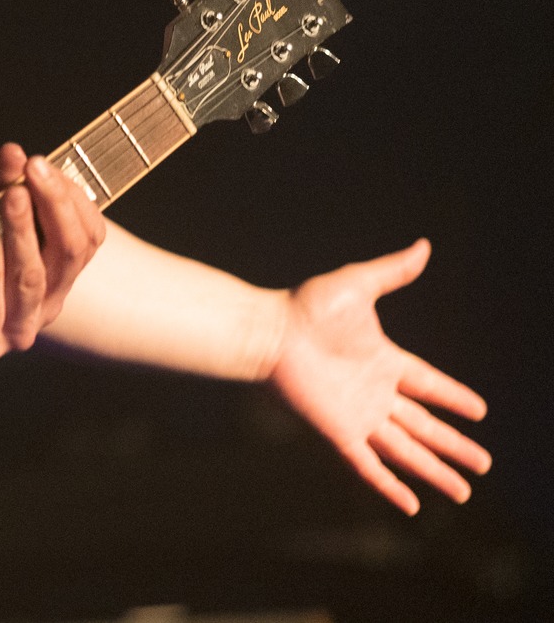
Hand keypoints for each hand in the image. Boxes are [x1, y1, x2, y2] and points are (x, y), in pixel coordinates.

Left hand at [0, 143, 105, 359]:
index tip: (42, 164)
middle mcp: (50, 303)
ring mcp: (20, 328)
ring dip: (23, 232)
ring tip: (12, 196)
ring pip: (32, 277)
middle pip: (70, 252)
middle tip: (33, 169)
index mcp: (61, 275)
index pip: (89, 237)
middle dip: (54, 205)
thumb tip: (14, 151)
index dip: (72, 198)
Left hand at [269, 239, 490, 513]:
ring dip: (435, 471)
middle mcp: (374, 392)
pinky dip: (390, 485)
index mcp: (383, 360)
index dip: (454, 398)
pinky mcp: (339, 431)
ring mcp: (358, 415)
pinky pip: (369, 465)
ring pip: (406, 449)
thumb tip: (424, 246)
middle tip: (484, 463)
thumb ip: (392, 272)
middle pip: (425, 425)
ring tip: (464, 491)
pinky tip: (411, 506)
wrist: (267, 333)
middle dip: (454, 445)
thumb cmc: (305, 307)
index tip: (480, 411)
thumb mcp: (358, 285)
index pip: (428, 384)